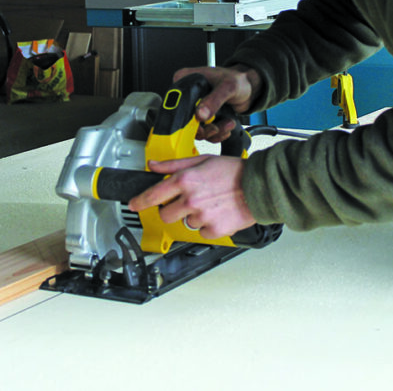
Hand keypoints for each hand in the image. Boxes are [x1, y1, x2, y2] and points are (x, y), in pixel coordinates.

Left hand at [128, 155, 255, 239]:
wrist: (259, 186)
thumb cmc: (233, 171)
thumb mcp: (202, 160)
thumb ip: (174, 165)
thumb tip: (154, 165)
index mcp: (186, 180)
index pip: (153, 195)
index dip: (139, 201)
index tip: (133, 204)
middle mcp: (191, 200)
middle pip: (165, 214)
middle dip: (171, 209)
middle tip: (186, 201)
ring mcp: (202, 217)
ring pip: (184, 223)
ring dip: (192, 216)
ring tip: (209, 204)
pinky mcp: (213, 230)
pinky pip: (200, 232)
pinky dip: (207, 225)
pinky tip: (217, 213)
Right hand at [172, 65, 262, 141]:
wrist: (248, 88)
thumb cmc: (238, 80)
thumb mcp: (227, 87)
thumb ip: (214, 100)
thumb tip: (200, 114)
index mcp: (187, 79)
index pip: (175, 101)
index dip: (185, 116)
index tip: (198, 122)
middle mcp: (188, 95)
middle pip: (183, 120)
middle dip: (202, 128)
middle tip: (214, 127)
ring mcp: (195, 108)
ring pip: (195, 129)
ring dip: (213, 132)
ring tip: (226, 123)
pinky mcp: (203, 118)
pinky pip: (204, 133)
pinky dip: (217, 134)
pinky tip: (226, 125)